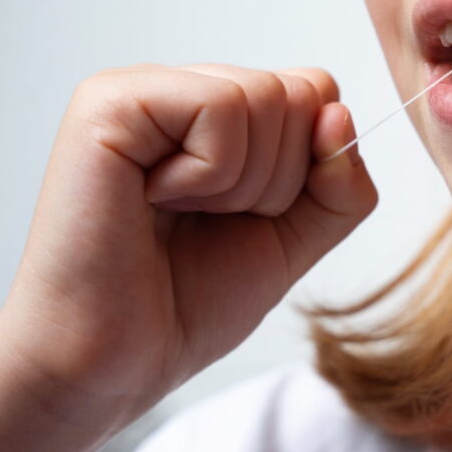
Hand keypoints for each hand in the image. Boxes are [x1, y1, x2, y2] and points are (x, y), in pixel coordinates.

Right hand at [0, 63, 377, 425]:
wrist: (113, 362)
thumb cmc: (187, 303)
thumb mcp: (296, 240)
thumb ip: (340, 184)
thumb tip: (338, 113)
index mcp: (219, 115)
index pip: (317, 91)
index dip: (313, 164)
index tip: (252, 215)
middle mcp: (181, 89)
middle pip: (300, 92)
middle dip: (279, 180)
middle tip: (208, 220)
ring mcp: (143, 89)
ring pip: (268, 97)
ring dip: (242, 184)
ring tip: (179, 213)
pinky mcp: (111, 102)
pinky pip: (221, 107)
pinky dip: (210, 174)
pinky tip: (155, 200)